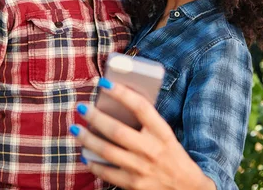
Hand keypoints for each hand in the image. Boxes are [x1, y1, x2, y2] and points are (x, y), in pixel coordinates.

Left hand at [71, 79, 214, 189]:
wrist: (187, 188)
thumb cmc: (171, 154)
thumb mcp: (165, 135)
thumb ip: (146, 122)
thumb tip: (116, 104)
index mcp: (162, 132)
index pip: (141, 107)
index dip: (121, 93)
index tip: (104, 83)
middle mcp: (152, 150)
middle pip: (117, 131)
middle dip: (95, 117)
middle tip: (81, 107)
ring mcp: (141, 169)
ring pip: (107, 152)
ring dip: (87, 139)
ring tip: (75, 128)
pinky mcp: (133, 185)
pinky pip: (106, 173)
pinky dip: (92, 163)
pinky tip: (84, 154)